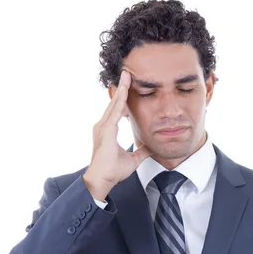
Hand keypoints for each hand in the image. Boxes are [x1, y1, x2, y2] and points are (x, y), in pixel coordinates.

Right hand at [83, 70, 152, 199]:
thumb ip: (141, 151)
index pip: (117, 110)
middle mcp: (103, 126)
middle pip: (114, 103)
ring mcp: (103, 127)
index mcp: (108, 130)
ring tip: (126, 75)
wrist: (102, 180)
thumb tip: (150, 148)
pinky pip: (115, 112)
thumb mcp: (133, 159)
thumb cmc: (112, 171)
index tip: (128, 86)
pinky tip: (124, 90)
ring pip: (114, 104)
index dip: (123, 97)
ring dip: (121, 90)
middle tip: (127, 73)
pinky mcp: (106, 131)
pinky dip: (120, 101)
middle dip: (121, 87)